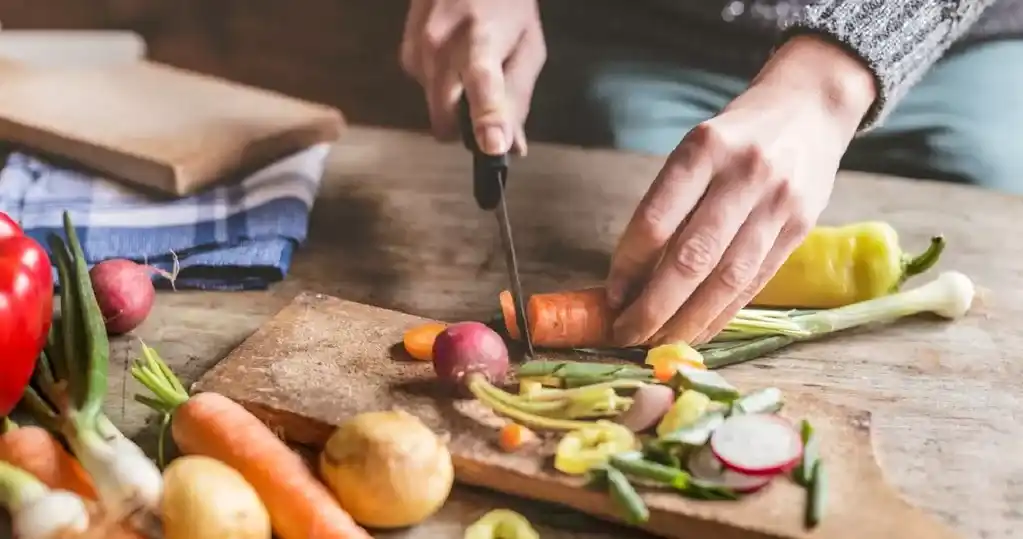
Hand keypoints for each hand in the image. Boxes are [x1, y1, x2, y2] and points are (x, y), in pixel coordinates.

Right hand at [400, 0, 545, 154]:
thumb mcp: (528, 47)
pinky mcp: (406, 53)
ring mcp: (418, 48)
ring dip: (453, 103)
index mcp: (482, 40)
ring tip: (470, 68)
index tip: (492, 146)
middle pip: (445, 116)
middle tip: (486, 115)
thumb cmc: (508, 5)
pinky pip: (424, 91)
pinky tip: (453, 59)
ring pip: (433, 108)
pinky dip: (441, 86)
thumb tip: (512, 147)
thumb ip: (519, 97)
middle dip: (463, 127)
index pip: (483, 83)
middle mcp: (441, 45)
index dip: (487, 116)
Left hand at [605, 36, 877, 346]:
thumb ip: (670, 204)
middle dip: (654, 306)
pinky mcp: (801, 228)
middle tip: (626, 333)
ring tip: (657, 342)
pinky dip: (722, 314)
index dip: (629, 265)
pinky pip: (755, 283)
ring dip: (688, 320)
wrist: (811, 108)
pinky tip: (697, 331)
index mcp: (705, 148)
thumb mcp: (696, 149)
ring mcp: (777, 203)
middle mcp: (744, 174)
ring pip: (727, 279)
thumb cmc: (736, 136)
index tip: (611, 296)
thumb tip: (630, 277)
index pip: (656, 219)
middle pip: (692, 257)